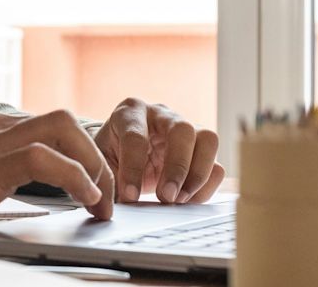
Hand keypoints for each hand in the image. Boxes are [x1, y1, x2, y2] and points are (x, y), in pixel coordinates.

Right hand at [0, 109, 114, 242]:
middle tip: (105, 193)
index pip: (47, 126)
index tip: (91, 183)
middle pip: (64, 120)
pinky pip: (47, 159)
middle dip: (95, 155)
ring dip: (93, 165)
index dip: (77, 152)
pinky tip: (85, 199)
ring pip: (64, 129)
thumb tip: (21, 191)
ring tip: (101, 200)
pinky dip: (76, 178)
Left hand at [94, 98, 223, 203]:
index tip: (130, 196)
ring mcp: (187, 128)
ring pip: (208, 140)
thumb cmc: (110, 154)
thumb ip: (106, 178)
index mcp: (130, 112)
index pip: (136, 136)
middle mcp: (162, 114)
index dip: (133, 168)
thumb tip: (113, 205)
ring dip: (197, 175)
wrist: (122, 150)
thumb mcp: (101, 161)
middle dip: (176, 167)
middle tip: (166, 197)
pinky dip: (206, 186)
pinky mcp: (202, 149)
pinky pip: (216, 164)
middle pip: (182, 130)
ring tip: (179, 200)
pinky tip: (188, 201)